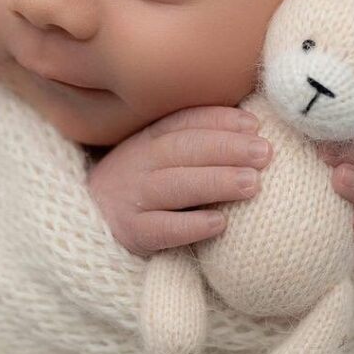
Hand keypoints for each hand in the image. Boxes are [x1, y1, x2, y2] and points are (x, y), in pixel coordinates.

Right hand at [87, 106, 271, 256]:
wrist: (89, 222)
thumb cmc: (144, 187)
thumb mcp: (160, 157)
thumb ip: (197, 143)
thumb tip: (253, 130)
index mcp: (148, 139)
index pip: (185, 122)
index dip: (220, 120)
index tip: (254, 125)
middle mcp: (137, 163)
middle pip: (183, 149)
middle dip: (227, 148)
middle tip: (264, 153)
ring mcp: (131, 198)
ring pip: (175, 186)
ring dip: (215, 182)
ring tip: (252, 183)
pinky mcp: (130, 233)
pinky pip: (162, 230)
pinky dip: (191, 226)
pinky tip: (220, 223)